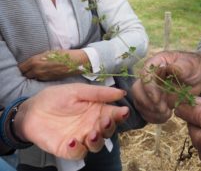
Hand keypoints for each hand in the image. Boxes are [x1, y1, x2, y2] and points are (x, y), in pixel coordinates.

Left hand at [14, 84, 128, 159]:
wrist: (31, 110)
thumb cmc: (56, 97)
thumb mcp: (77, 90)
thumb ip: (98, 93)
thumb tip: (121, 93)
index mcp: (98, 110)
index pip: (114, 114)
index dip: (121, 114)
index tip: (124, 111)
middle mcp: (93, 125)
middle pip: (108, 131)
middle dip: (110, 127)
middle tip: (106, 121)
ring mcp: (81, 138)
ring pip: (97, 145)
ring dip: (97, 141)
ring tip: (91, 134)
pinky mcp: (68, 148)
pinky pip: (78, 153)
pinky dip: (77, 149)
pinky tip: (72, 140)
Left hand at [19, 50, 89, 80]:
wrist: (75, 62)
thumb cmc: (63, 54)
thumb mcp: (47, 53)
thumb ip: (38, 58)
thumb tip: (31, 62)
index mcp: (35, 61)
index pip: (21, 67)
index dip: (21, 67)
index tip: (23, 66)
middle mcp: (37, 70)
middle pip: (25, 74)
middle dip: (25, 72)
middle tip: (28, 69)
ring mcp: (43, 76)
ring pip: (32, 78)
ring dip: (32, 75)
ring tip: (36, 72)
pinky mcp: (49, 80)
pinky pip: (40, 79)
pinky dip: (39, 77)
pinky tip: (43, 74)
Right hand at [132, 51, 200, 123]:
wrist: (198, 77)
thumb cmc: (193, 68)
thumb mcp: (190, 65)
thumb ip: (180, 67)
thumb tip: (169, 68)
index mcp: (156, 63)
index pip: (144, 74)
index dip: (148, 88)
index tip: (157, 99)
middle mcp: (149, 76)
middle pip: (137, 89)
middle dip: (148, 102)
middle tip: (163, 109)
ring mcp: (148, 89)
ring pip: (140, 102)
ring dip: (151, 111)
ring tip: (168, 113)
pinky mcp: (151, 101)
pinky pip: (146, 112)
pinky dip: (154, 117)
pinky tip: (166, 116)